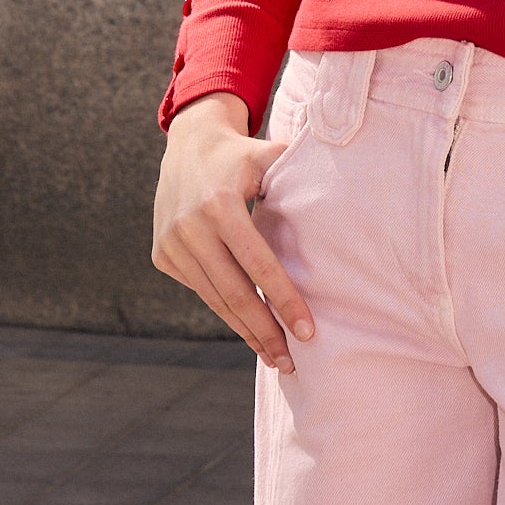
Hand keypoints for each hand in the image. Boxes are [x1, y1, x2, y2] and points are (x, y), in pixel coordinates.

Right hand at [152, 91, 313, 372]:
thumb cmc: (241, 153)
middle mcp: (189, 228)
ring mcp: (172, 245)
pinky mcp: (162, 256)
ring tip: (275, 356)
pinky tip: (249, 328)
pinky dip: (226, 312)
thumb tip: (342, 194)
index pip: (258, 264)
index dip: (284, 299)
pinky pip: (202, 290)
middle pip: (233, 294)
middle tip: (291, 361)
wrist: (187, 143)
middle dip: (265, 331)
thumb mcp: (267, 155)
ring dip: (245, 331)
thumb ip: (297, 175)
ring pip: (214, 299)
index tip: (307, 331)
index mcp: (219, 204)